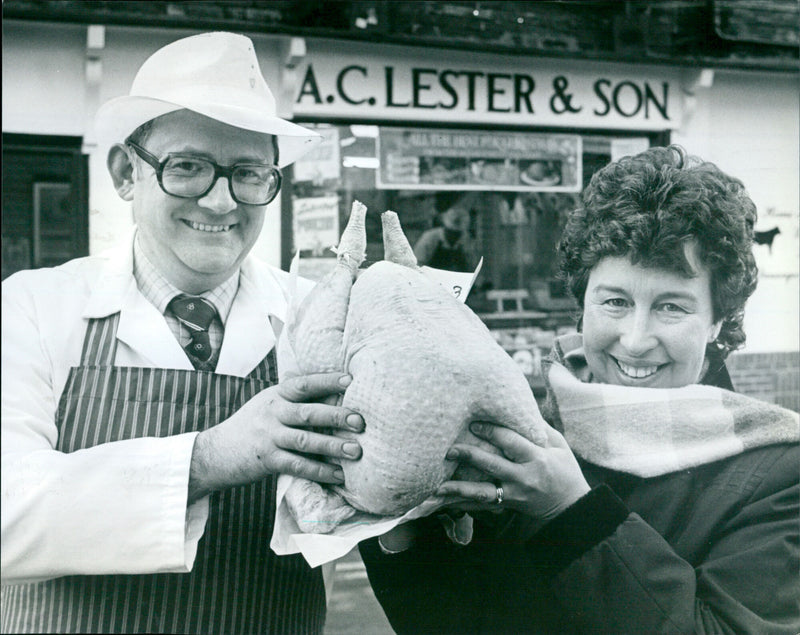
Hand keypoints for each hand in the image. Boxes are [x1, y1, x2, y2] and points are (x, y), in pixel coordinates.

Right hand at [188, 373, 363, 501]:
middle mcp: (272, 413)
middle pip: (309, 413)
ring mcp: (269, 437)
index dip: (327, 381)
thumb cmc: (252, 426)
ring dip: (333, 447)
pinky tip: (338, 475)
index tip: (351, 380)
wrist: (215, 452)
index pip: (304, 384)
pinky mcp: (267, 460)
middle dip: (337, 416)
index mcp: (276, 395)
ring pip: (306, 441)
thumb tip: (336, 393)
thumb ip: (295, 399)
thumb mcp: (269, 404)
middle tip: (360, 421)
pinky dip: (320, 471)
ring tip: (356, 451)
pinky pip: (298, 466)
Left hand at [436, 422, 589, 526]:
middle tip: (449, 449)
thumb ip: (538, 428)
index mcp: (538, 458)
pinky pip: (482, 507)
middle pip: (492, 465)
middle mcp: (524, 478)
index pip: (510, 442)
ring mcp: (514, 495)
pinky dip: (462, 505)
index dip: (491, 431)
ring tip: (438, 486)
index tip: (473, 423)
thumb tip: (518, 405)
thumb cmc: (564, 470)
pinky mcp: (508, 506)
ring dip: (459, 489)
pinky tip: (444, 502)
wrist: (571, 507)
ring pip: (483, 492)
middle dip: (469, 456)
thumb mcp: (559, 446)